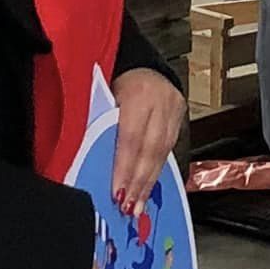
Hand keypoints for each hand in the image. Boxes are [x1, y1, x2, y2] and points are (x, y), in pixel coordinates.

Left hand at [112, 67, 184, 214]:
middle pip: (151, 148)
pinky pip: (170, 146)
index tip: (117, 193)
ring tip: (138, 204)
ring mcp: (174, 106)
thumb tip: (89, 163)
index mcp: (137, 92)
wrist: (138, 60)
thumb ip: (98, 125)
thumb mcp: (100, 96)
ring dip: (149, 181)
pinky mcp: (181, 112)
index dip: (125, 167)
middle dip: (139, 181)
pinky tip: (149, 186)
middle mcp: (161, 99)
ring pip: (163, 150)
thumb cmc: (110, 79)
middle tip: (129, 207)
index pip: (131, 137)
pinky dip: (158, 169)